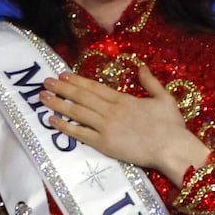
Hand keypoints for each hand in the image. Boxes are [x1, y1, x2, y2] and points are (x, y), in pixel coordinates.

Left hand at [40, 65, 209, 183]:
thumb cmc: (172, 126)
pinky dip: (65, 126)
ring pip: (77, 112)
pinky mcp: (104, 144)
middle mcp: (111, 110)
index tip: (63, 75)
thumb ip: (151, 82)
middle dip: (62, 88)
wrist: (172, 148)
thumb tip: (141, 67)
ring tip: (43, 96)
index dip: (77, 80)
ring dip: (58, 103)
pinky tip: (52, 120)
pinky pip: (80, 134)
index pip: (95, 87)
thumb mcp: (164, 98)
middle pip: (82, 96)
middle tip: (46, 81)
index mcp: (124, 99)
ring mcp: (106, 127)